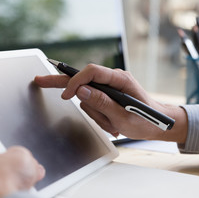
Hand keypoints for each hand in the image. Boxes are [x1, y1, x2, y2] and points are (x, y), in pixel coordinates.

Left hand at [0, 139, 44, 197]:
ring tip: (23, 180)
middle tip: (18, 163)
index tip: (0, 139)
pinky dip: (8, 194)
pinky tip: (19, 193)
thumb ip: (21, 154)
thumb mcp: (21, 155)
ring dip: (9, 180)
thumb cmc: (3, 180)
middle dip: (7, 164)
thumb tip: (26, 161)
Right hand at [34, 64, 186, 142]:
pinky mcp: (107, 95)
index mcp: (120, 79)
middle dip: (62, 82)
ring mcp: (110, 87)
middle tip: (40, 80)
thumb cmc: (147, 120)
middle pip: (82, 78)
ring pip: (88, 98)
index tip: (66, 95)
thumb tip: (81, 90)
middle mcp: (113, 79)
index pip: (92, 72)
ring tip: (113, 125)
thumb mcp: (124, 116)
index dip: (75, 81)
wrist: (158, 124)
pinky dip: (99, 116)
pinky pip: (93, 104)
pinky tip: (112, 124)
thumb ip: (102, 103)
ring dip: (96, 114)